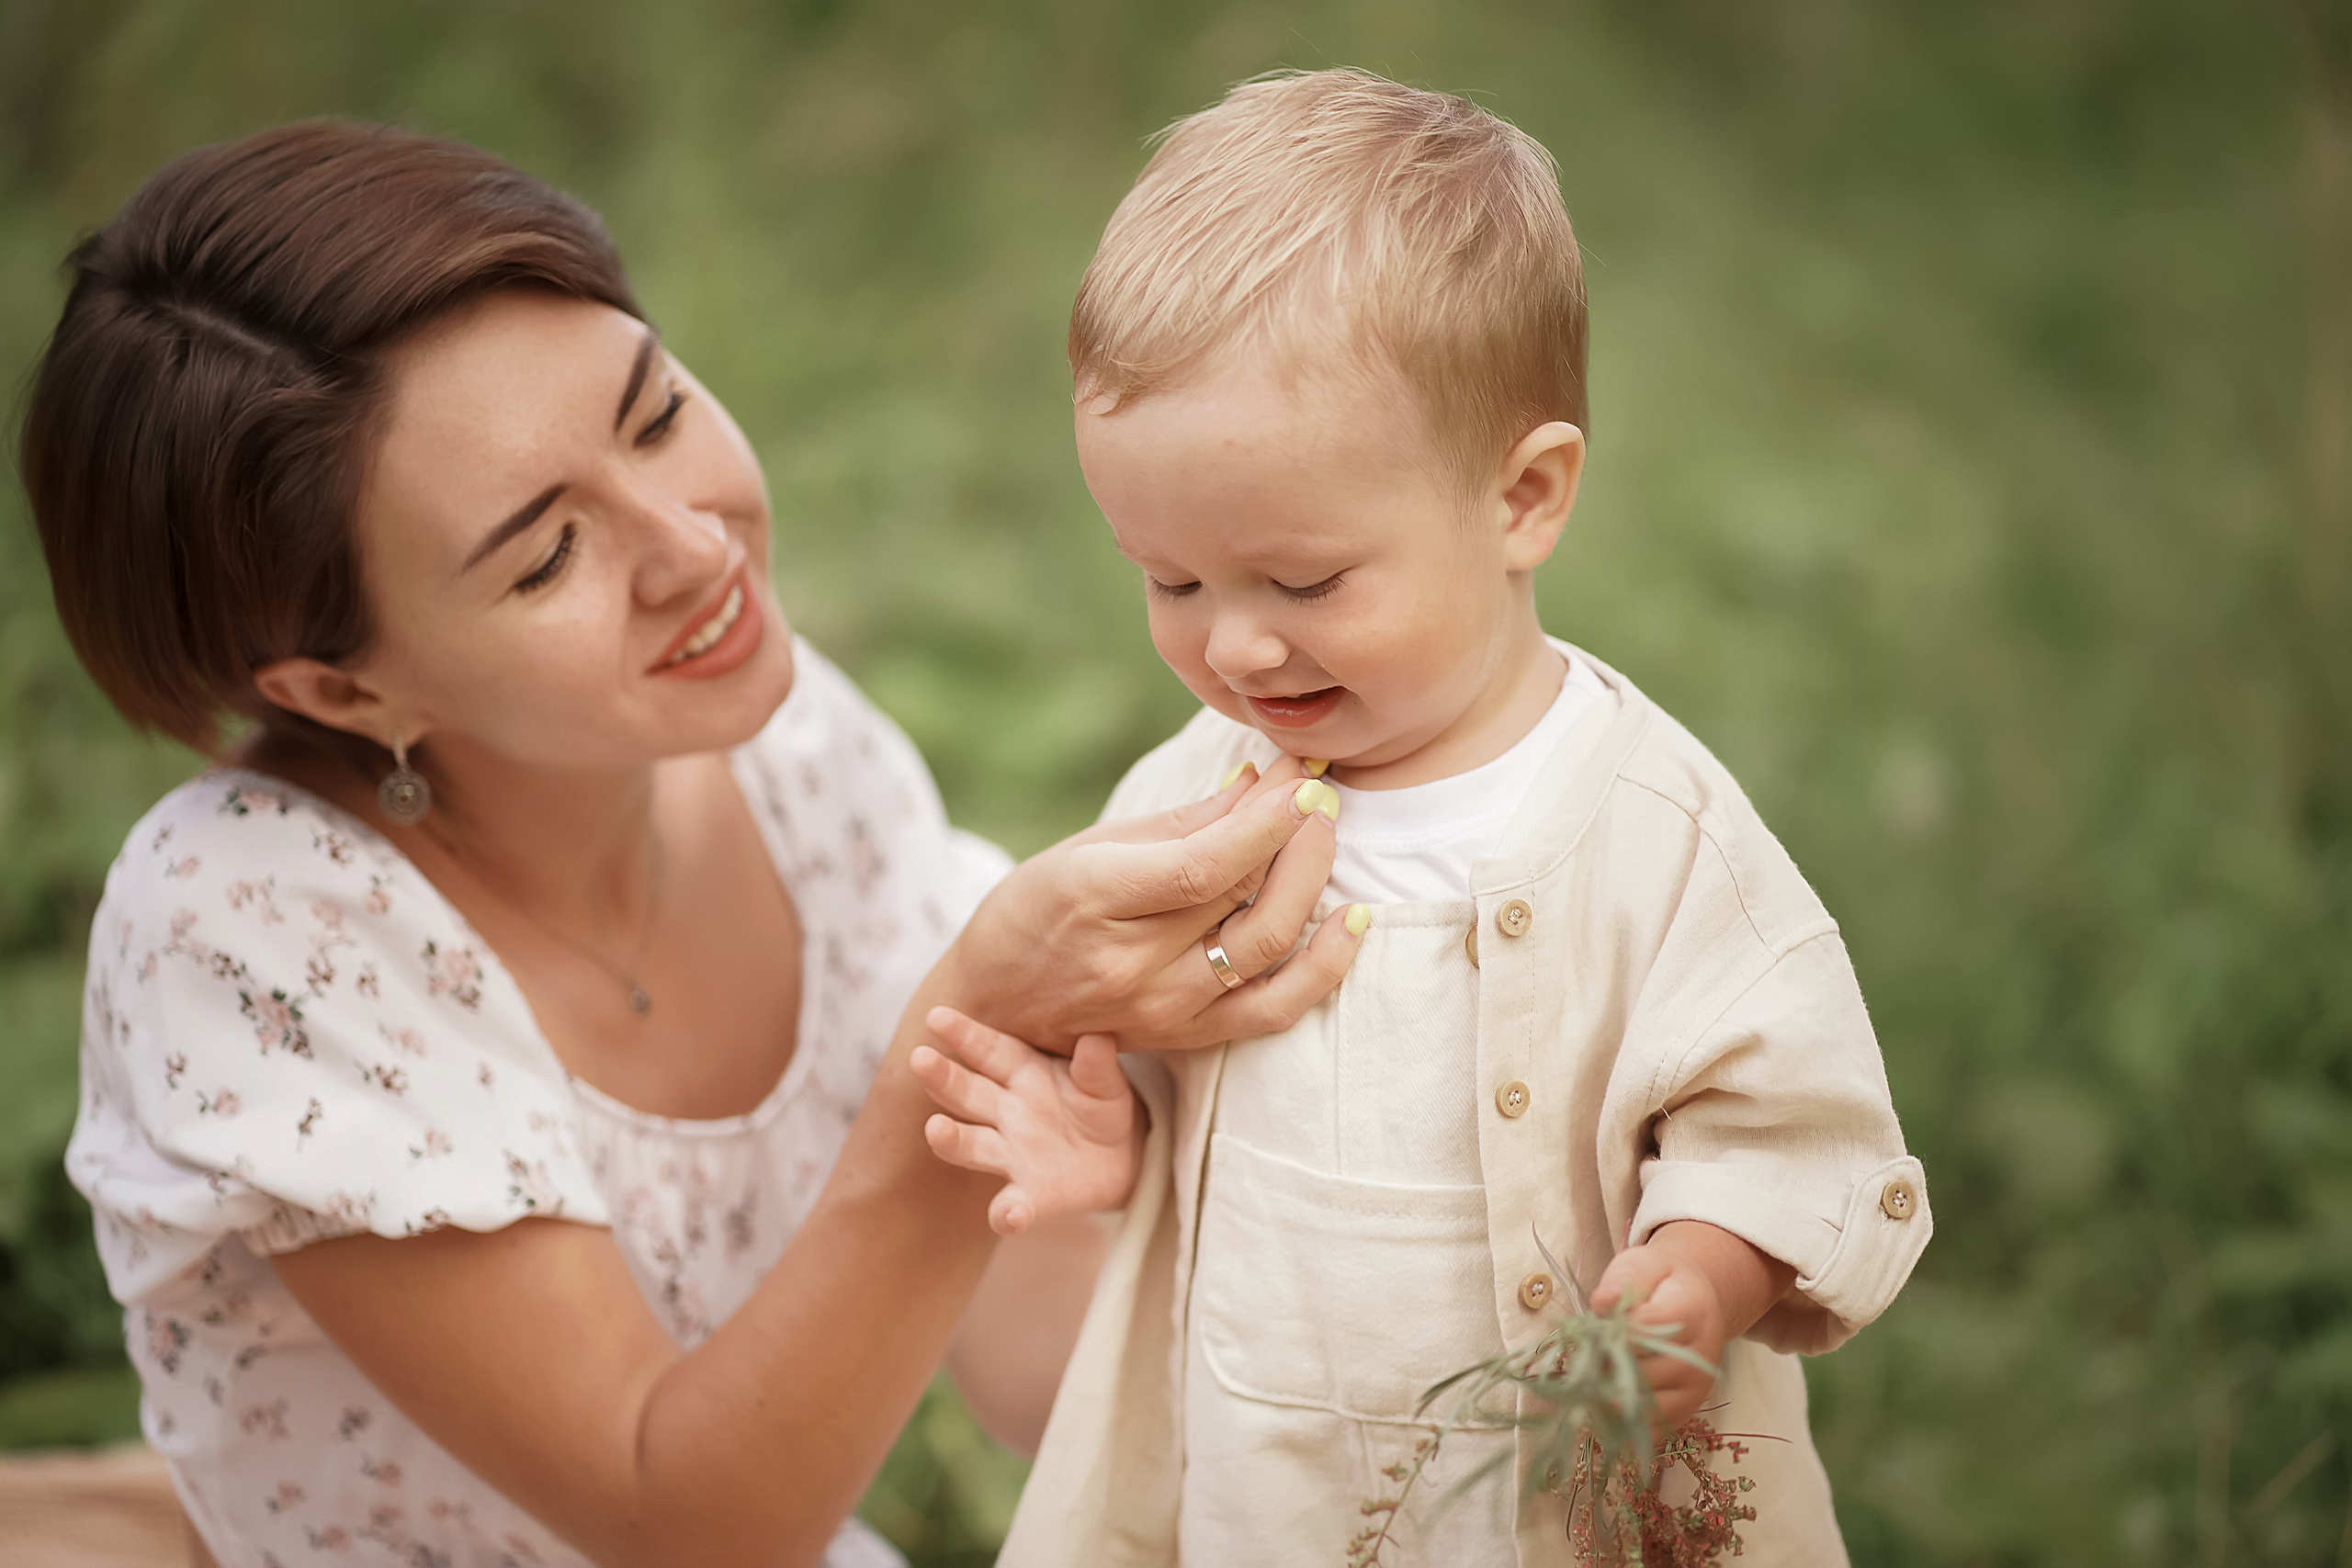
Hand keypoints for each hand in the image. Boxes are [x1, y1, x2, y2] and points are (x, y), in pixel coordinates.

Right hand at [911, 1006, 1144, 1234]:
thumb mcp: (1105, 1081)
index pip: (990, 1050)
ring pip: (973, 1146)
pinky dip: (1008, 1213)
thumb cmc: (1099, 1105)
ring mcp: (1012, 1155)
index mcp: (1023, 1073)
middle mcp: (1006, 1113)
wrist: (1122, 1158)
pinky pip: (1012, 1206)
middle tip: (919, 1058)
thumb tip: (1098, 1037)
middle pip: (968, 1093)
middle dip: (943, 1078)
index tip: (938, 1016)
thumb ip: (1097, 1063)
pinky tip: (1010, 1216)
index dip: (964, 1034)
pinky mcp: (1030, 1195)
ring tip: (935, 1130)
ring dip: (953, 1140)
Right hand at [945, 756, 1364, 1052]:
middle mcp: (1130, 964)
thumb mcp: (1091, 847)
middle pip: (1244, 902)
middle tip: (1319, 793)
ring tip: (1325, 833)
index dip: (1266, 821)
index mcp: (1093, 898)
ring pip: (1267, 949)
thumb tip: (1264, 782)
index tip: (1300, 779)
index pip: (1204, 865)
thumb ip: (1184, 823)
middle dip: (1299, 837)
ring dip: (1312, 883)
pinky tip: (1352, 921)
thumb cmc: (1037, 908)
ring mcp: (1162, 1009)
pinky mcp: (1186, 1038)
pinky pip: (1274, 1009)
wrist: (996, 1003)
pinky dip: (1324, 967)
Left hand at [1590, 1221, 1793, 1430]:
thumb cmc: (1662, 1283)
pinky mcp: (1685, 1411)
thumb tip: (1603, 1301)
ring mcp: (1696, 1388)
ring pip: (1644, 1405)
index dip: (1616, 1331)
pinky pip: (1649, 1429)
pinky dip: (1620, 1421)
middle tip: (1586, 1354)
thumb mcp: (1644, 1265)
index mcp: (1694, 1312)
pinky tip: (1602, 1400)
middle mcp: (1702, 1356)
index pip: (1652, 1329)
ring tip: (1590, 1377)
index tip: (1596, 1328)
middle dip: (1606, 1365)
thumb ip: (1623, 1280)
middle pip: (1645, 1371)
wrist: (1698, 1304)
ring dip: (1608, 1396)